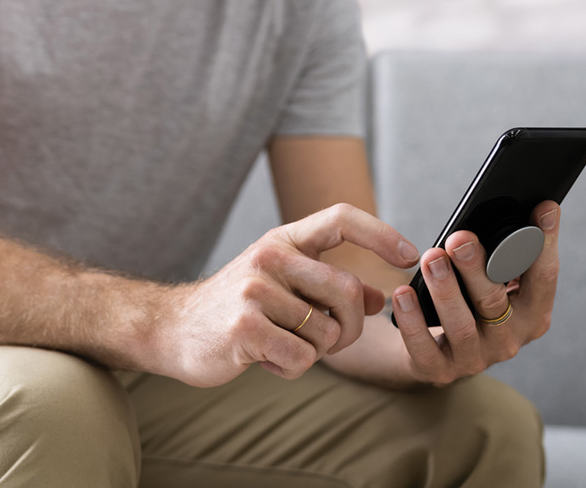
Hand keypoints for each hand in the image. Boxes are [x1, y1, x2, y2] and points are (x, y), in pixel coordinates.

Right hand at [156, 203, 419, 386]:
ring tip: (282, 345)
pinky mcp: (245, 326)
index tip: (410, 255)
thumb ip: (330, 289)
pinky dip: (293, 368)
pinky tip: (266, 358)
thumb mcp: (284, 286)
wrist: (175, 328)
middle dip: (350, 327)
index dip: (380, 233)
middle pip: (347, 289)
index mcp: (283, 240)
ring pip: (327, 332)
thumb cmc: (238, 308)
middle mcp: (270, 256)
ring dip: (316, 353)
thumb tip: (381, 298)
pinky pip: (302, 357)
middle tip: (330, 340)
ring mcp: (255, 289)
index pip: (340, 218)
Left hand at [390, 201, 559, 386]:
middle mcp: (509, 340)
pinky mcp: (440, 370)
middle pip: (496, 302)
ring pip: (461, 325)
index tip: (542, 207)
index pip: (543, 278)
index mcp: (532, 313)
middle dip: (477, 268)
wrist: (436, 348)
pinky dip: (413, 321)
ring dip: (445, 290)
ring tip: (430, 259)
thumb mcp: (494, 277)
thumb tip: (527, 202)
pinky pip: (425, 348)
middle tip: (459, 238)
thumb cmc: (471, 298)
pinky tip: (402, 294)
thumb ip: (506, 250)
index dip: (544, 243)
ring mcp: (476, 359)